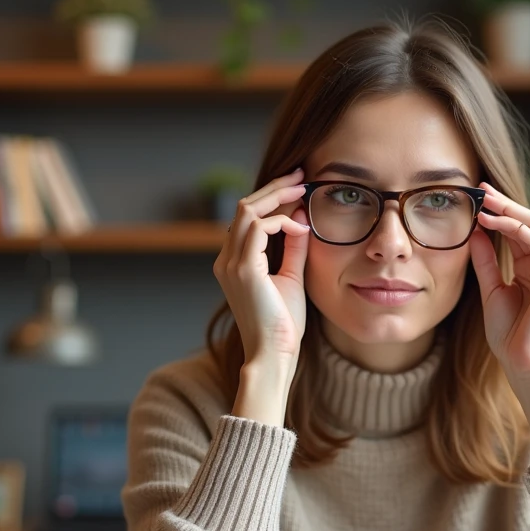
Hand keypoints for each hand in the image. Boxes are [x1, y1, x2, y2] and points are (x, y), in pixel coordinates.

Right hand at [213, 166, 310, 368]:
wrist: (274, 354)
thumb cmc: (283, 325)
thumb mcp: (291, 278)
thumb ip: (293, 249)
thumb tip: (300, 219)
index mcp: (234, 262)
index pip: (247, 217)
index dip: (272, 198)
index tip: (298, 187)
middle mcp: (226, 260)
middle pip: (245, 206)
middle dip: (275, 188)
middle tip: (302, 176)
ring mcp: (231, 264)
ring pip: (248, 210)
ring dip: (278, 197)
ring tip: (303, 190)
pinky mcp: (244, 270)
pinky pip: (258, 228)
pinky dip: (281, 222)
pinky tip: (300, 228)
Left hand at [469, 182, 529, 468]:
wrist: (523, 363)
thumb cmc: (509, 335)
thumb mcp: (490, 290)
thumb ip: (485, 261)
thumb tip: (475, 232)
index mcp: (527, 268)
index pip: (513, 230)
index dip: (496, 211)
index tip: (474, 196)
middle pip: (526, 221)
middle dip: (503, 202)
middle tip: (480, 187)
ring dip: (508, 210)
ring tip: (484, 201)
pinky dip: (515, 228)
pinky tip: (494, 222)